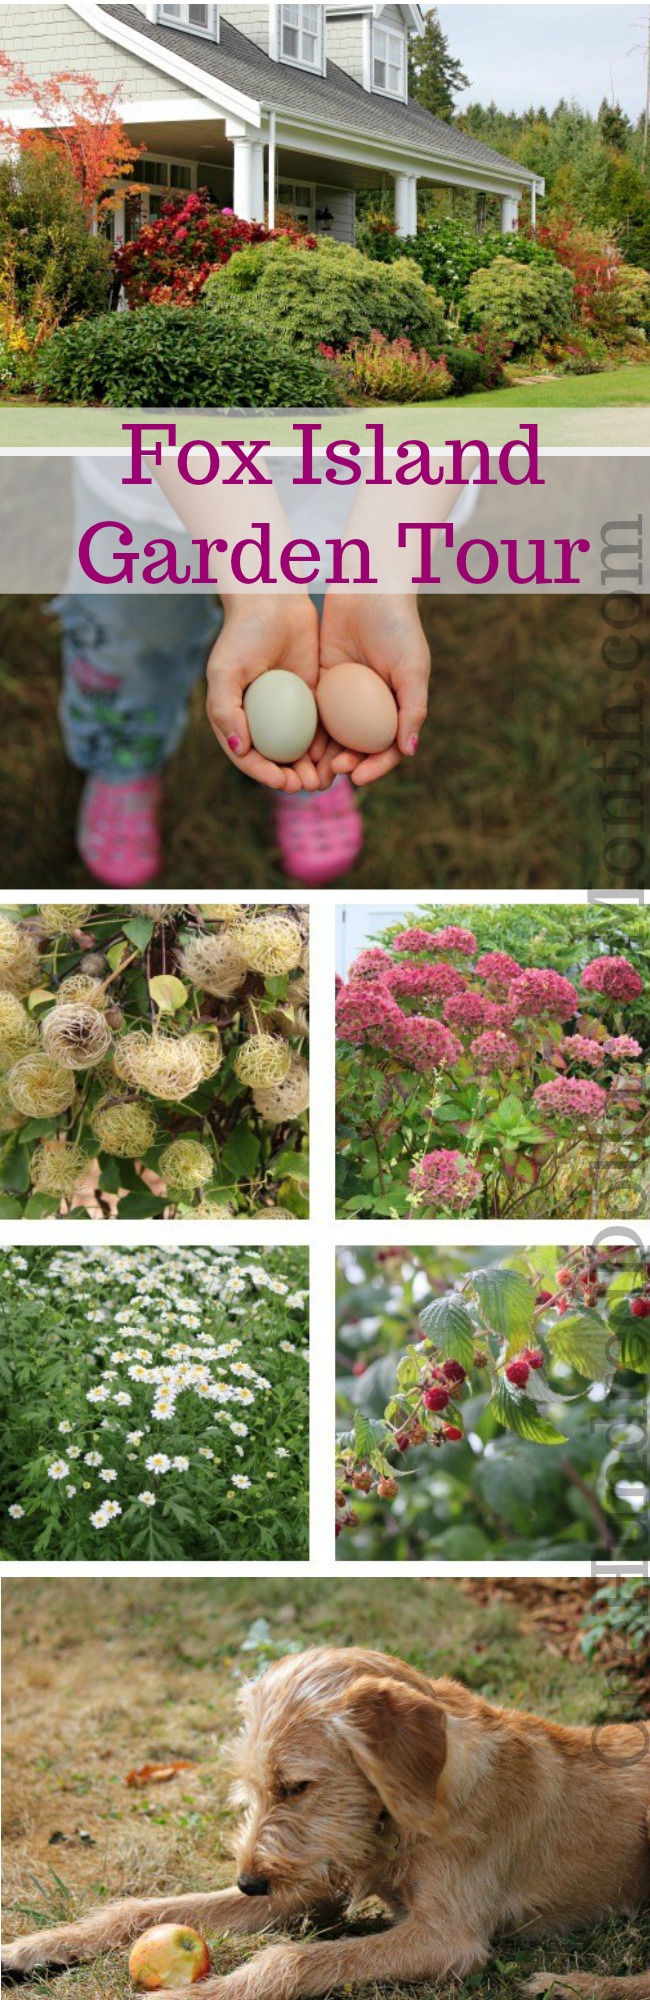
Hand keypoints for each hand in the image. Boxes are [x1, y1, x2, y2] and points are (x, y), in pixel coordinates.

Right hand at [206, 596, 323, 791]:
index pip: (248, 757)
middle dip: (292, 778)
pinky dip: (327, 746)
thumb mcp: (225, 671)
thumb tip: (239, 750)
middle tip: (309, 785)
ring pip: (301, 750)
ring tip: (326, 780)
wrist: (273, 601)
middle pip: (276, 761)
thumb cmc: (242, 634)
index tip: (283, 781)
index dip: (264, 774)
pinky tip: (339, 755)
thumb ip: (226, 711)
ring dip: (312, 769)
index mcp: (236, 719)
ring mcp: (288, 712)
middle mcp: (261, 721)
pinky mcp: (312, 699)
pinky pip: (320, 728)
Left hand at [315, 595, 429, 786]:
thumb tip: (409, 751)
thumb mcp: (412, 668)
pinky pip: (314, 712)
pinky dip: (307, 730)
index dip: (374, 767)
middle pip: (358, 748)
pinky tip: (295, 743)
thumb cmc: (398, 626)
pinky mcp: (323, 681)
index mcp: (397, 707)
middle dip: (344, 767)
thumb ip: (413, 709)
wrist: (369, 588)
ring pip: (333, 735)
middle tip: (328, 775)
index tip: (357, 777)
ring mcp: (345, 696)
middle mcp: (372, 707)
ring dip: (322, 755)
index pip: (387, 748)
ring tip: (310, 769)